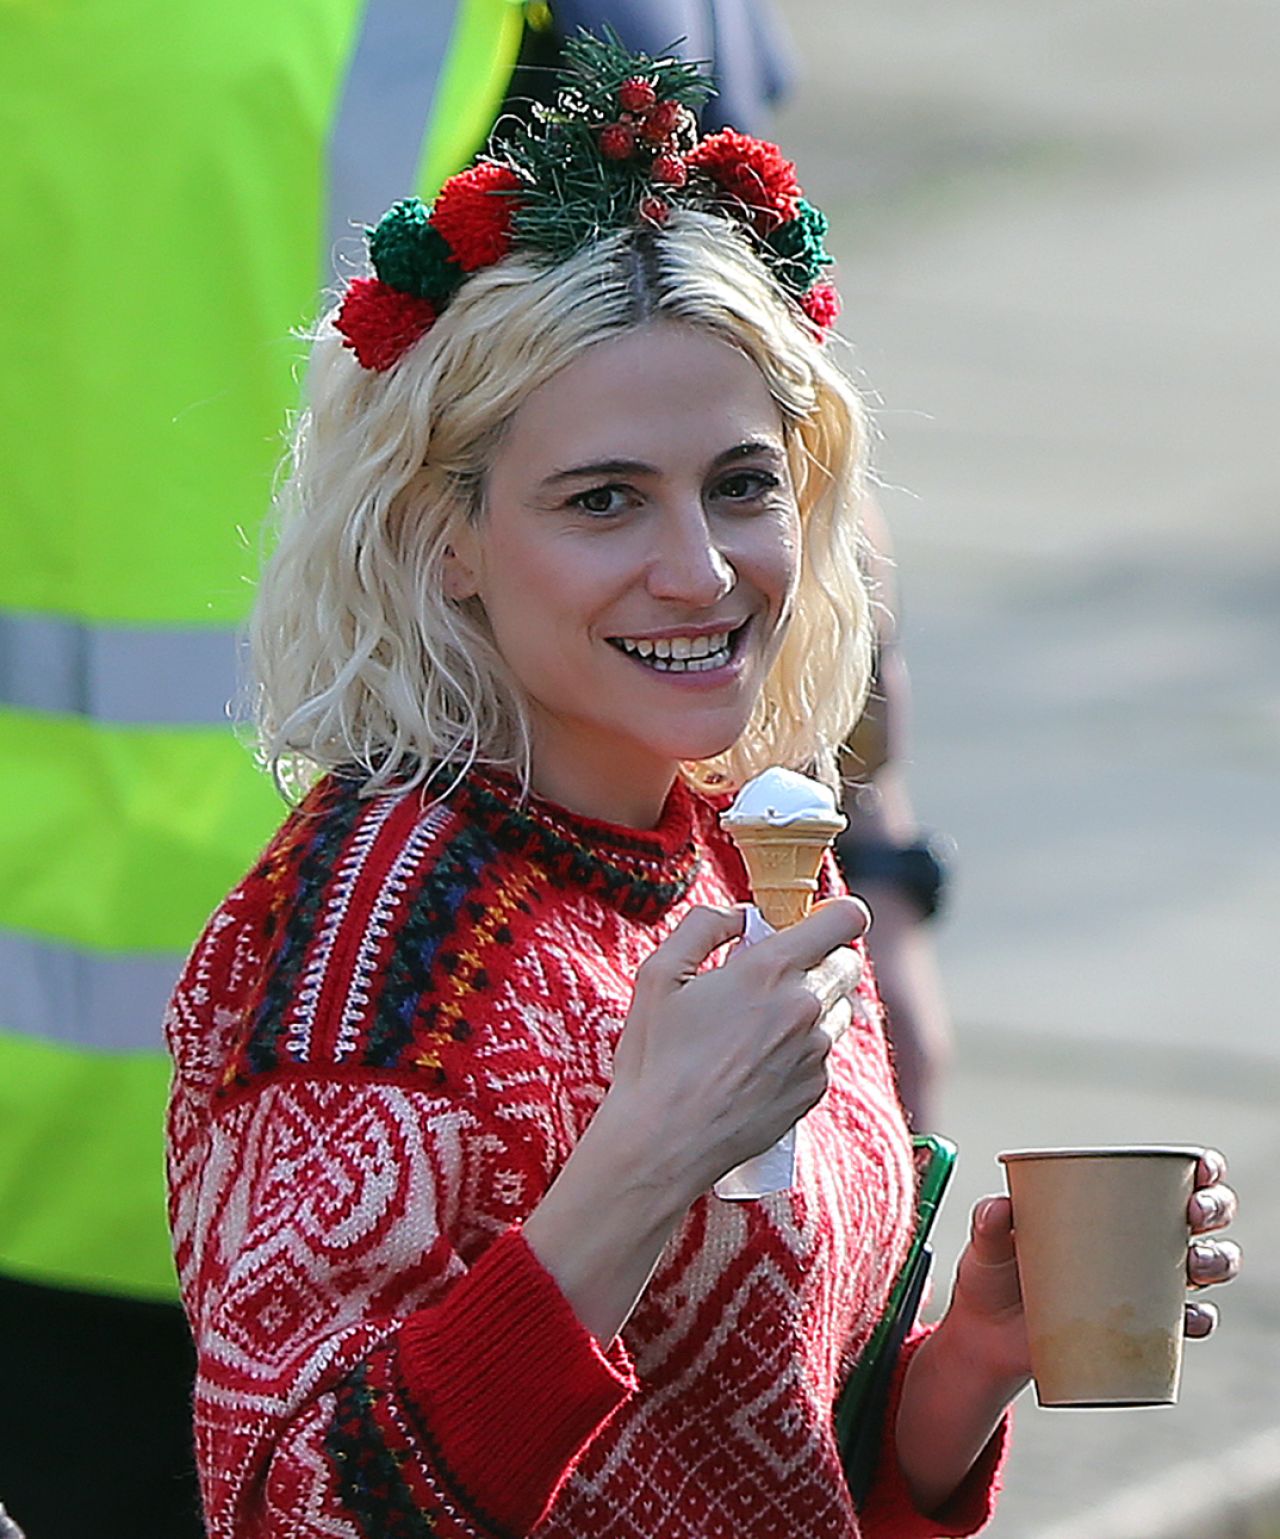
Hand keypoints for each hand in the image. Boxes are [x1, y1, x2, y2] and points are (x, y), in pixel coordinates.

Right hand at [608, 898, 868, 1196]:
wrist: (664, 1142)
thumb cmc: (656, 1056)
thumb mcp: (659, 974)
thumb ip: (703, 926)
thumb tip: (740, 915)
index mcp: (770, 969)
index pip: (845, 920)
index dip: (836, 914)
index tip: (814, 923)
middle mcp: (804, 1007)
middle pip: (848, 963)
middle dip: (820, 959)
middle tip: (774, 976)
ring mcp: (815, 1052)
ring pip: (841, 1009)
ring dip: (815, 1004)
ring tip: (762, 1023)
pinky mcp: (814, 1089)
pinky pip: (825, 1053)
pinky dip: (803, 1048)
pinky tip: (758, 1062)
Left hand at [936, 1147, 1242, 1392]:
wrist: (988, 1337)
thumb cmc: (994, 1272)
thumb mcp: (987, 1244)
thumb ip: (989, 1222)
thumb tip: (1000, 1209)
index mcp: (1111, 1202)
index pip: (1172, 1175)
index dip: (1202, 1169)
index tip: (1201, 1170)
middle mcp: (1140, 1238)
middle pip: (1204, 1216)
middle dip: (1215, 1209)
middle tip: (1193, 1214)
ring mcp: (1146, 1284)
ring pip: (1208, 1265)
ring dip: (1217, 1260)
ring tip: (1194, 1265)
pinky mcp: (1142, 1328)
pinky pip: (1188, 1324)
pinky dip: (1197, 1320)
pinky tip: (1189, 1318)